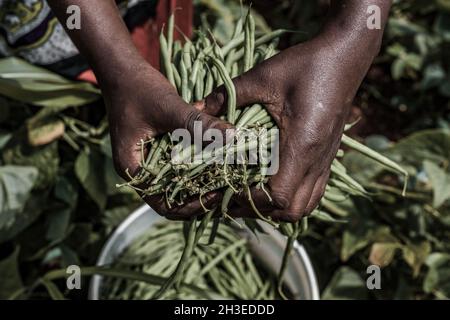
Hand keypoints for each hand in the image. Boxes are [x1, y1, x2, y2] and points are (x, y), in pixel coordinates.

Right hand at [104, 59, 228, 219]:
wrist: (122, 69)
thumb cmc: (138, 88)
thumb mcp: (169, 107)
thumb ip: (199, 124)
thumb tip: (233, 136)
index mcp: (132, 169)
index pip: (163, 204)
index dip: (190, 206)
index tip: (215, 194)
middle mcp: (139, 170)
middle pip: (171, 198)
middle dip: (198, 198)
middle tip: (226, 190)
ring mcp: (147, 161)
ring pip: (176, 183)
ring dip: (198, 183)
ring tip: (225, 178)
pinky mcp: (156, 150)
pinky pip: (178, 166)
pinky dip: (195, 166)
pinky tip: (216, 160)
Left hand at [203, 31, 379, 221]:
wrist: (346, 56)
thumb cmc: (305, 65)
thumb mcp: (262, 76)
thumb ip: (227, 95)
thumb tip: (194, 108)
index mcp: (301, 146)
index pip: (276, 196)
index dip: (248, 200)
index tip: (225, 187)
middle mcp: (317, 161)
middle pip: (291, 212)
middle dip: (259, 211)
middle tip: (234, 196)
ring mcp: (326, 162)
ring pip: (304, 206)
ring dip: (276, 209)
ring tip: (252, 196)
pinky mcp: (329, 157)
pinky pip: (313, 193)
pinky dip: (292, 198)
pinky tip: (274, 184)